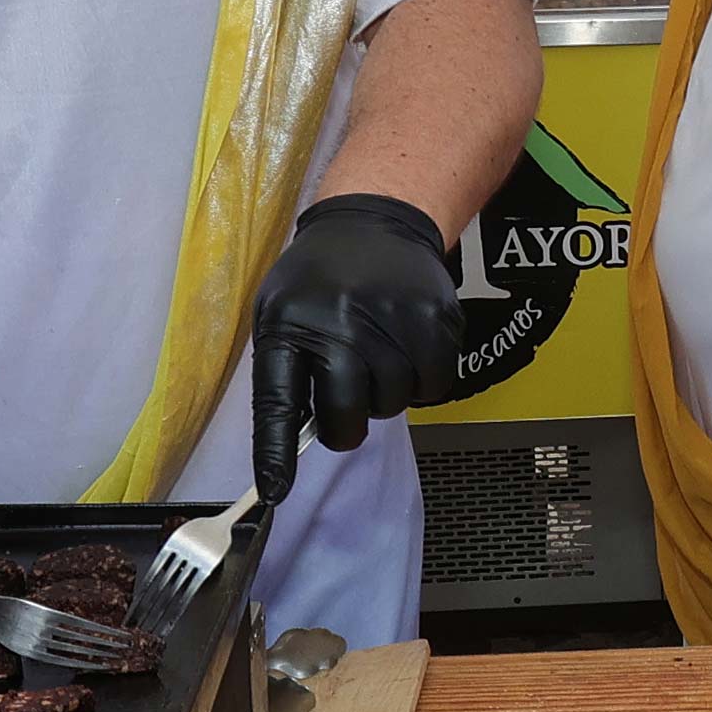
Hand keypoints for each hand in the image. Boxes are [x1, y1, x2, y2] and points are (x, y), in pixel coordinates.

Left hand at [251, 194, 464, 504]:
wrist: (376, 218)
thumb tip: (295, 442)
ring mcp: (393, 318)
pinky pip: (435, 386)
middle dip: (347, 423)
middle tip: (349, 402)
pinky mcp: (437, 318)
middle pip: (348, 415)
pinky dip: (424, 382)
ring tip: (379, 356)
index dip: (276, 453)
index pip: (278, 401)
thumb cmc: (320, 278)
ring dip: (387, 395)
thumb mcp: (281, 310)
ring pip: (394, 403)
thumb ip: (286, 369)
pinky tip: (409, 352)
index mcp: (289, 323)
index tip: (273, 492)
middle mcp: (340, 320)